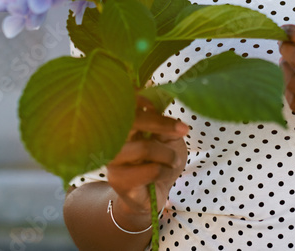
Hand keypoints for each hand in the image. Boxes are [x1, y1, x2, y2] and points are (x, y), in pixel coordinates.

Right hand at [105, 96, 188, 218]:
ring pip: (144, 148)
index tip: (157, 106)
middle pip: (131, 121)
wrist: (153, 196)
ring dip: (167, 154)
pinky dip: (164, 170)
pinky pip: (149, 170)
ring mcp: (113, 160)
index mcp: (122, 125)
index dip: (140, 99)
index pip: (122, 104)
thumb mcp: (166, 138)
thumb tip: (159, 105)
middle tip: (182, 130)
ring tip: (173, 160)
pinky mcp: (119, 180)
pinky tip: (164, 174)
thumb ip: (161, 123)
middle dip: (160, 123)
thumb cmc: (159, 161)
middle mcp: (112, 140)